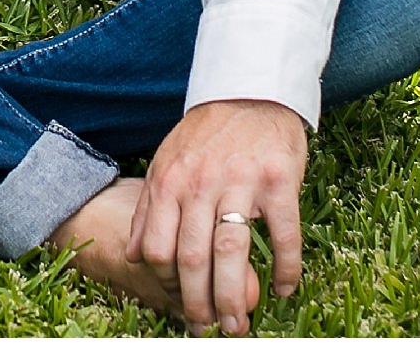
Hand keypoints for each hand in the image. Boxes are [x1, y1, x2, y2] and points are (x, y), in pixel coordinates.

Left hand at [129, 98, 307, 335]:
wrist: (251, 91)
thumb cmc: (206, 135)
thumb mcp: (165, 163)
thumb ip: (148, 209)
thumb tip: (134, 255)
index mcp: (169, 182)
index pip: (158, 247)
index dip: (167, 283)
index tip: (179, 303)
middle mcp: (201, 184)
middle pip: (194, 258)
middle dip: (199, 303)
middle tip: (208, 329)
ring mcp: (241, 182)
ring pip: (232, 253)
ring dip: (235, 296)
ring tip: (239, 323)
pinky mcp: (279, 181)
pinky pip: (283, 236)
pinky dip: (285, 268)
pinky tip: (284, 289)